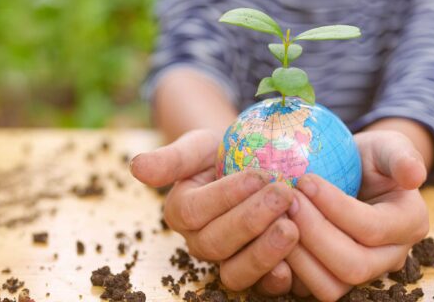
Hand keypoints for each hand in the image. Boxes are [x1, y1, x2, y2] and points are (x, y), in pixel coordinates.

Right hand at [130, 129, 299, 292]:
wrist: (254, 167)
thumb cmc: (224, 152)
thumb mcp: (200, 146)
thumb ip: (172, 158)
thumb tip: (136, 167)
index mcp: (181, 211)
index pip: (195, 210)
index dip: (226, 195)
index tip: (258, 175)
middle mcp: (200, 242)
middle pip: (216, 242)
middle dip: (251, 219)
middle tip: (283, 194)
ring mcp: (228, 261)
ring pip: (236, 271)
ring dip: (264, 252)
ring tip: (292, 227)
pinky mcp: (257, 274)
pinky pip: (263, 286)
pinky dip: (279, 278)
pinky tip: (297, 260)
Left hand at [279, 130, 429, 300]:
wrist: (354, 174)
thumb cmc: (370, 157)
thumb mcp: (388, 146)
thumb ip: (402, 156)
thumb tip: (415, 175)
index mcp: (409, 224)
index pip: (372, 228)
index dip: (335, 207)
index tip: (305, 179)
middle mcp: (389, 257)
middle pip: (353, 265)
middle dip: (314, 234)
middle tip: (287, 200)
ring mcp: (361, 274)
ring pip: (331, 286)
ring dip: (298, 255)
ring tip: (277, 217)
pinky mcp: (332, 279)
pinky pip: (308, 289)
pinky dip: (286, 269)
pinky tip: (268, 236)